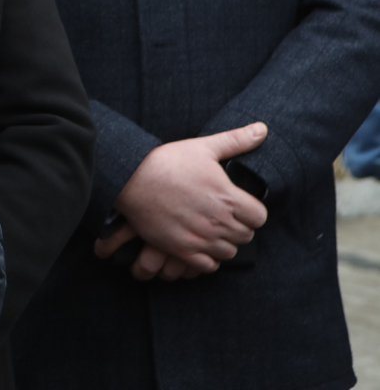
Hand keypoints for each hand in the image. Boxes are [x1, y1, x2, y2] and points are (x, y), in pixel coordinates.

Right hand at [95, 123, 268, 276]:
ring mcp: (200, 237)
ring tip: (211, 229)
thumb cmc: (166, 161)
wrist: (130, 178)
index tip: (239, 205)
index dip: (252, 211)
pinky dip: (208, 258)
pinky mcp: (181, 249)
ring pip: (228, 251)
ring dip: (224, 242)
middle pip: (246, 236)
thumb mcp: (203, 147)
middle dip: (238, 226)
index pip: (260, 217)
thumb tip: (263, 129)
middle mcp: (217, 221)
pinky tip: (199, 242)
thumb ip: (236, 140)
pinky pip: (208, 265)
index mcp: (228, 197)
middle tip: (223, 216)